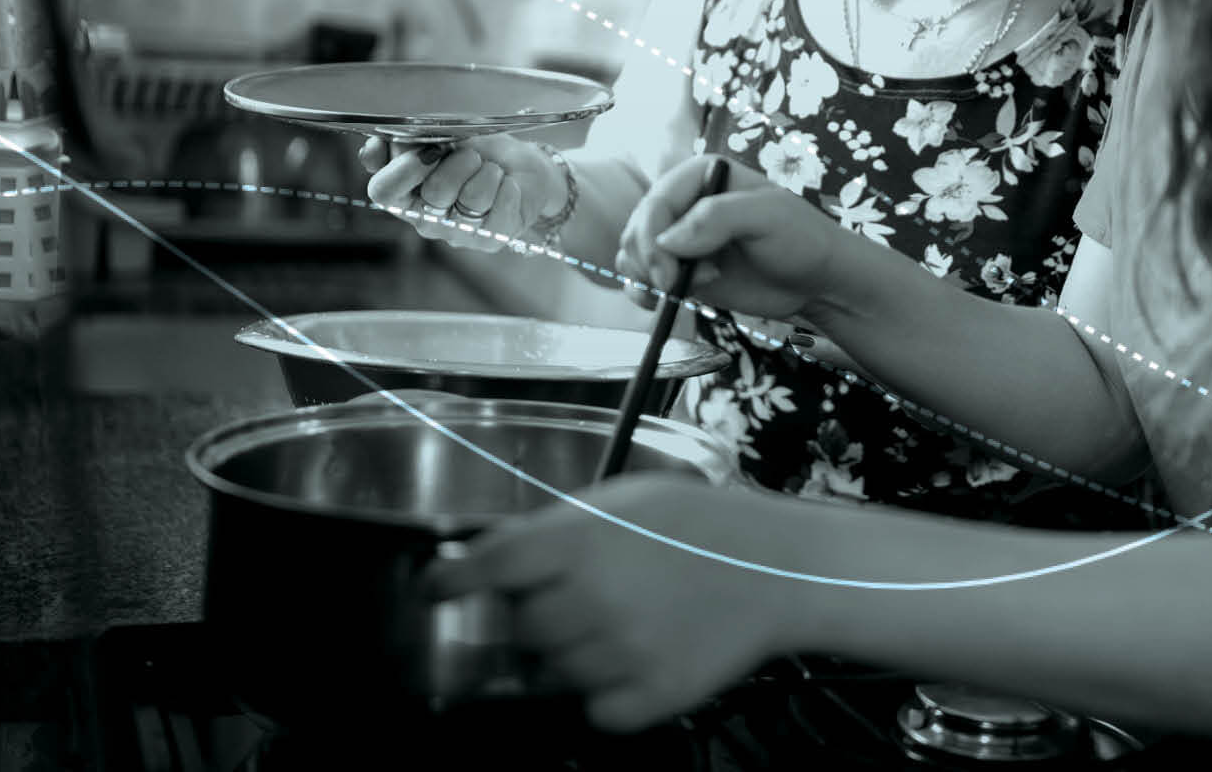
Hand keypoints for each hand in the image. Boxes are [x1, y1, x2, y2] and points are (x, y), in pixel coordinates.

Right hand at [358, 133, 556, 252]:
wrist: (518, 164)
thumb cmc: (474, 150)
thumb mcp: (437, 134)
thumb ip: (402, 140)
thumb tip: (372, 150)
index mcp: (403, 194)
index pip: (384, 191)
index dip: (406, 168)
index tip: (433, 149)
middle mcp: (425, 219)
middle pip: (435, 191)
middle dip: (460, 162)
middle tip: (472, 155)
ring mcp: (456, 233)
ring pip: (472, 197)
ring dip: (488, 172)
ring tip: (491, 170)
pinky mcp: (490, 239)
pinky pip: (499, 213)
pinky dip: (507, 189)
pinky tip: (507, 185)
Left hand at [419, 475, 799, 730]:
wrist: (776, 567)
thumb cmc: (700, 525)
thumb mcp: (620, 501)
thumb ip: (552, 530)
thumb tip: (487, 554)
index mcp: (579, 541)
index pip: (485, 568)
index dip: (448, 582)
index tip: (435, 590)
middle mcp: (593, 598)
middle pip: (517, 629)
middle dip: (533, 616)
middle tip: (572, 598)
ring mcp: (621, 653)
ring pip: (551, 674)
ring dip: (568, 654)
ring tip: (619, 621)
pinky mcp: (650, 696)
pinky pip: (596, 709)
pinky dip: (606, 692)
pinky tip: (637, 654)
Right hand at [615, 154, 844, 318]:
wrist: (818, 281)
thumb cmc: (802, 239)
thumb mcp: (769, 217)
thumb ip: (718, 218)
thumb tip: (668, 242)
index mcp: (700, 175)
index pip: (656, 202)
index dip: (652, 239)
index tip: (667, 275)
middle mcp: (684, 202)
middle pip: (637, 229)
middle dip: (649, 263)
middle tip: (676, 286)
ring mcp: (680, 238)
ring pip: (632, 254)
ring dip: (645, 279)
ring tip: (682, 290)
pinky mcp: (680, 270)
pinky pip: (641, 278)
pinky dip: (643, 292)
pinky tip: (666, 302)